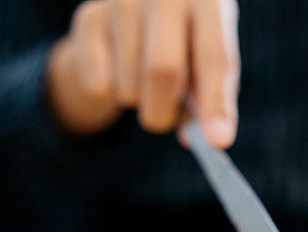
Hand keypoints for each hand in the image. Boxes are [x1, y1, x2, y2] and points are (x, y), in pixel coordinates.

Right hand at [46, 0, 239, 147]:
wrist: (133, 11)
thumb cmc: (185, 42)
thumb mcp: (206, 61)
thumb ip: (210, 97)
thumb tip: (206, 140)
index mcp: (208, 0)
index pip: (215, 57)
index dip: (217, 103)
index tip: (218, 141)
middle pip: (162, 70)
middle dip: (165, 112)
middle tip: (165, 121)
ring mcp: (123, 2)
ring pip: (129, 87)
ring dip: (139, 102)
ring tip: (144, 81)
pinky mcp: (89, 18)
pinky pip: (100, 85)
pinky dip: (112, 94)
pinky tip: (118, 69)